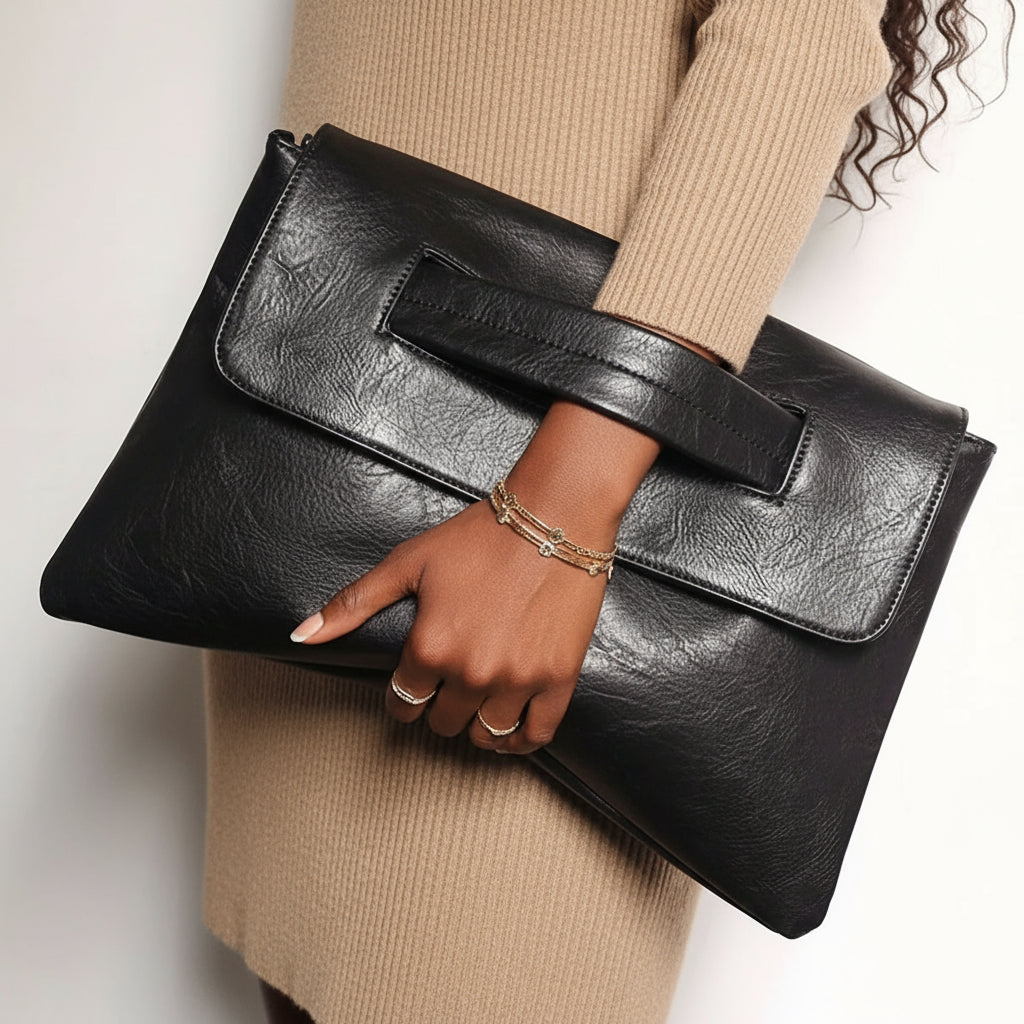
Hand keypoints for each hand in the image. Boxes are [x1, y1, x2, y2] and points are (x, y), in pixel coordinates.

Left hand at [289, 319, 719, 752]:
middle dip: (439, 708)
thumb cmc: (479, 535)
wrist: (553, 517)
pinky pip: (536, 734)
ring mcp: (518, 679)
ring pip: (485, 735)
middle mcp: (471, 672)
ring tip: (476, 706)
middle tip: (447, 687)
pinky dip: (520, 739)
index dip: (404, 696)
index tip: (414, 685)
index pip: (404, 703)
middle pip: (443, 723)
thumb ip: (353, 604)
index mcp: (430, 647)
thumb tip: (299, 635)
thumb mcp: (408, 563)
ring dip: (475, 726)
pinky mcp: (558, 678)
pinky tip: (512, 727)